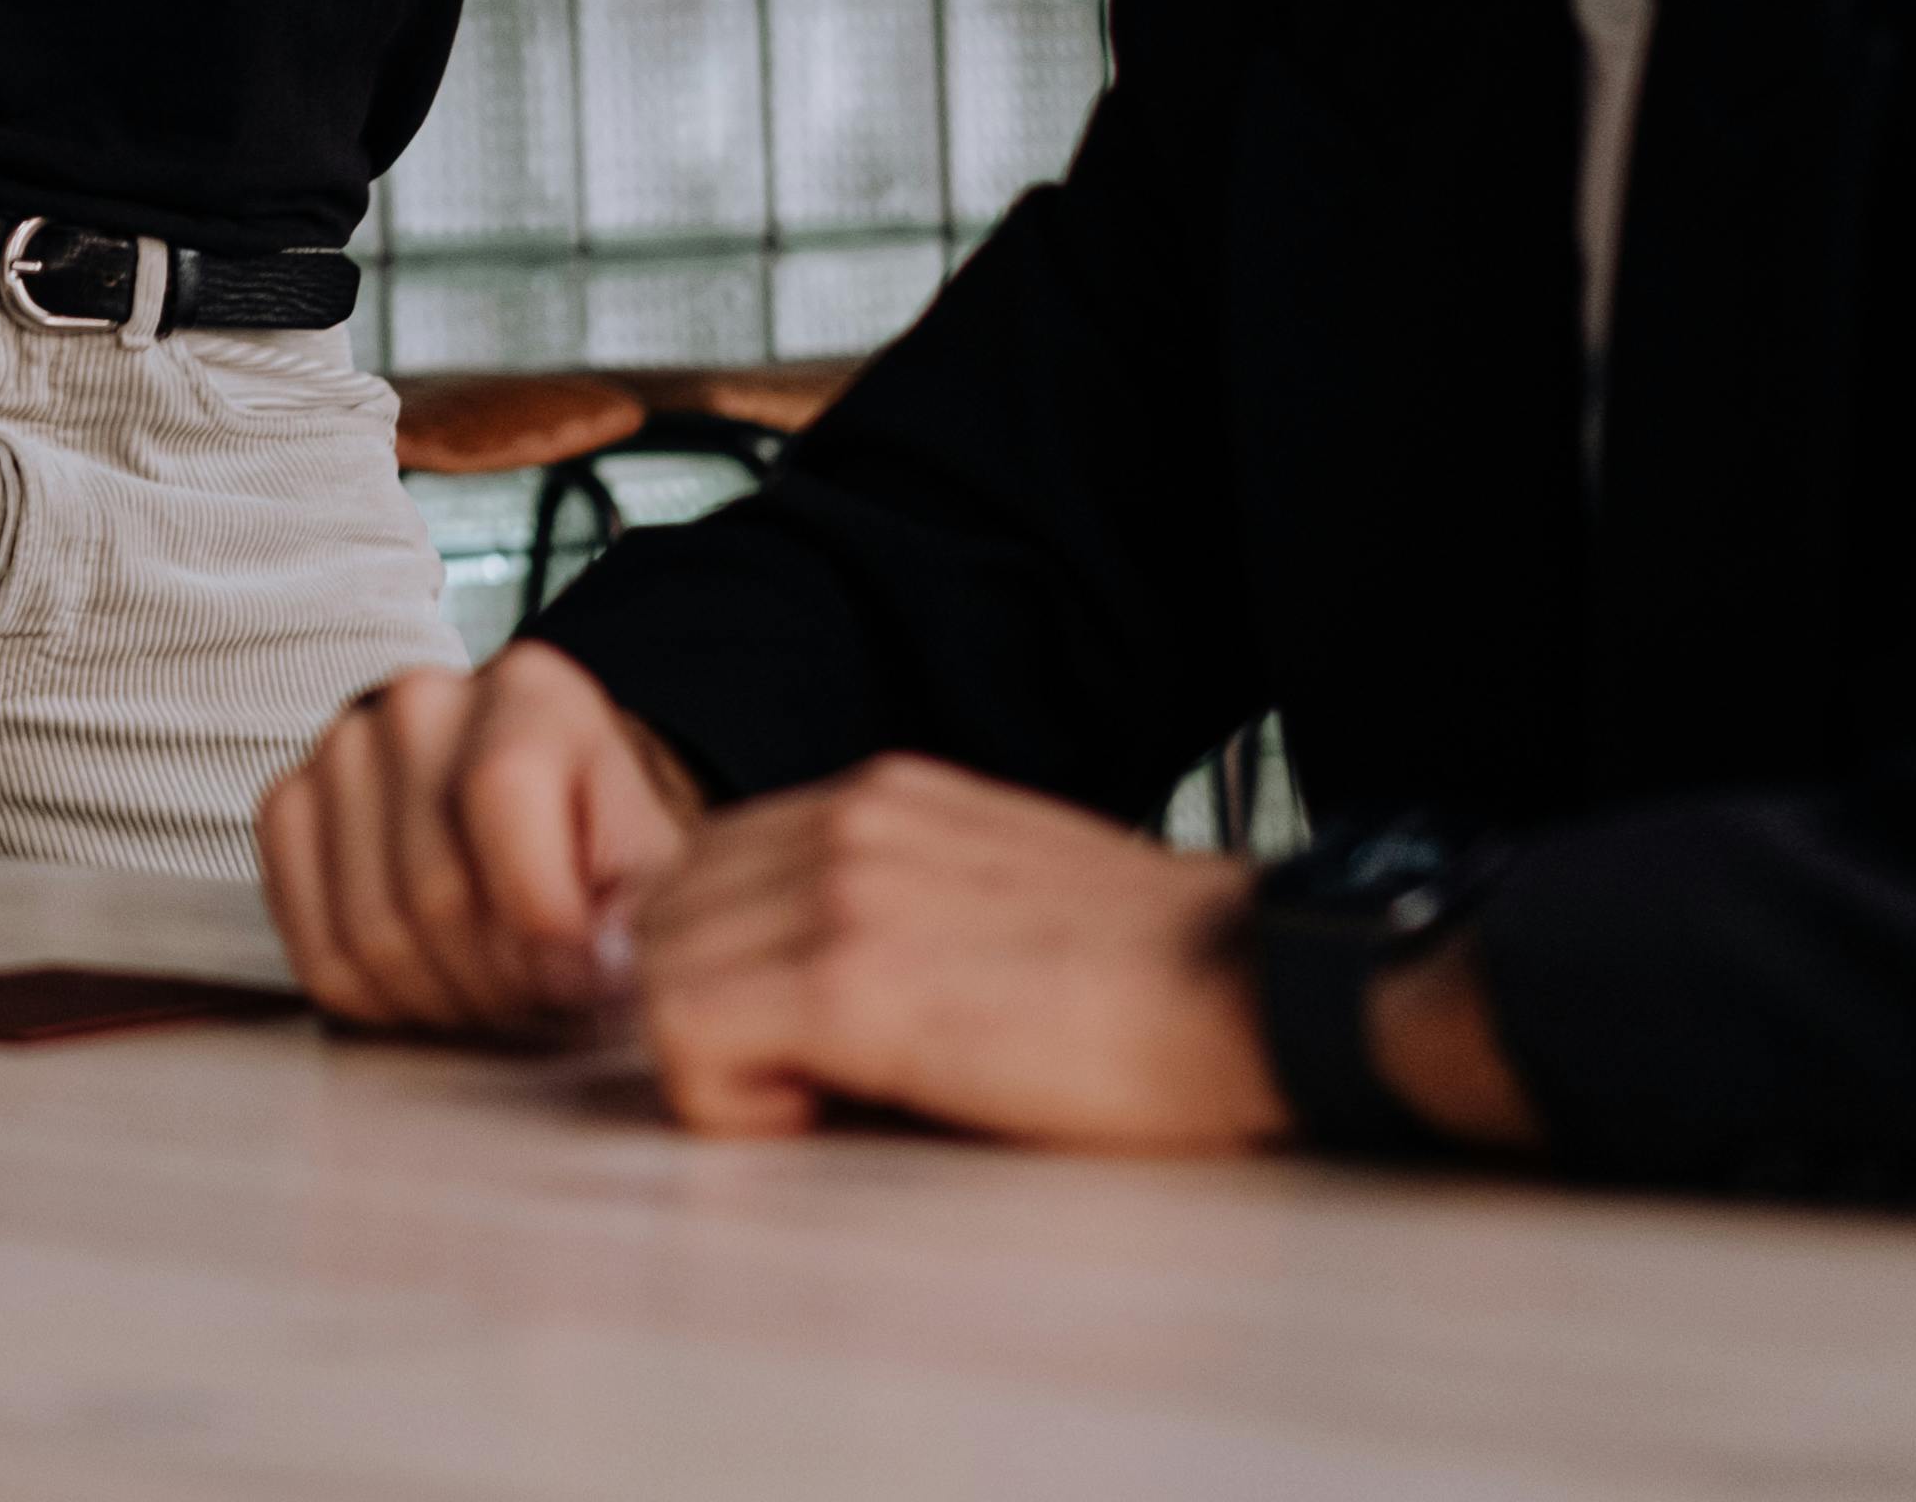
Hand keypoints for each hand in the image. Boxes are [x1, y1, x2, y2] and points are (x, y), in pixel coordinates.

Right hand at [259, 644, 695, 1032]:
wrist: (549, 824)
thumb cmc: (604, 847)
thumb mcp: (659, 866)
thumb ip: (643, 910)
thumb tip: (599, 965)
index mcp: (528, 691)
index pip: (499, 792)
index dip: (544, 921)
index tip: (587, 982)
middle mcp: (420, 701)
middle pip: (435, 891)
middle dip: (503, 984)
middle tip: (544, 997)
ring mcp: (339, 751)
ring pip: (372, 935)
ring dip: (446, 1002)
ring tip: (497, 990)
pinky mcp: (287, 809)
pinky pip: (317, 955)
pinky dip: (382, 1001)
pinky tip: (436, 979)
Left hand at [632, 753, 1273, 1149]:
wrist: (1257, 991)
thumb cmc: (1152, 980)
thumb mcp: (995, 893)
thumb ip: (889, 902)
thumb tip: (797, 987)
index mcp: (881, 798)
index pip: (705, 864)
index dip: (726, 962)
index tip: (795, 1038)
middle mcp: (846, 821)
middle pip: (661, 912)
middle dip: (702, 1005)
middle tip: (799, 1081)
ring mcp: (842, 891)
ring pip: (658, 970)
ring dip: (714, 1053)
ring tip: (822, 1101)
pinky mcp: (852, 981)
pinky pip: (689, 1036)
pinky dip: (729, 1098)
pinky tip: (824, 1117)